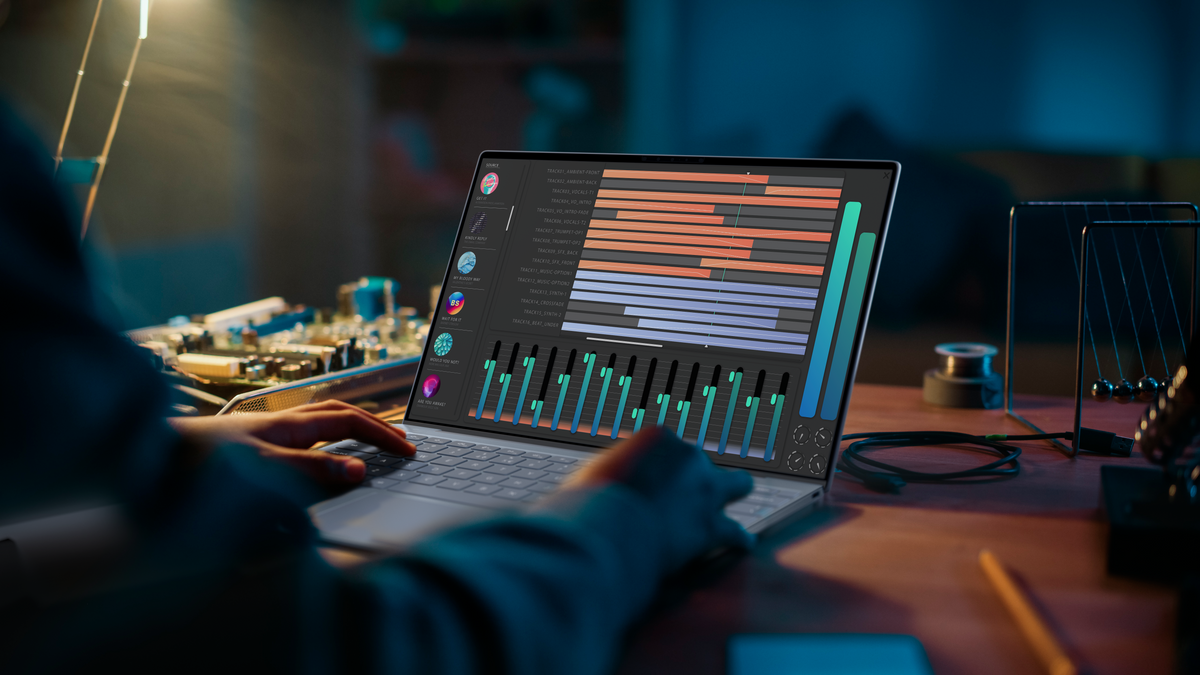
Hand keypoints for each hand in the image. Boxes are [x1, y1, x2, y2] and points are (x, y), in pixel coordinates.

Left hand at [167, 401, 414, 484]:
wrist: (153, 453)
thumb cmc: (202, 460)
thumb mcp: (264, 468)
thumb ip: (313, 470)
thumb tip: (359, 471)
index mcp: (292, 424)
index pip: (352, 423)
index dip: (384, 436)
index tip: (409, 451)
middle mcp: (283, 421)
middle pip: (342, 413)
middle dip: (376, 425)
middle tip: (402, 442)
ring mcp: (269, 428)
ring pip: (324, 418)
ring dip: (355, 425)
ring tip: (374, 439)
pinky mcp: (255, 440)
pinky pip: (306, 430)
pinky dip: (329, 434)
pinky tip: (325, 447)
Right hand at [565, 426, 753, 566]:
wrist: (606, 527)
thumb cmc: (589, 500)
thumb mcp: (592, 472)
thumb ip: (608, 472)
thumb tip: (598, 483)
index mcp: (659, 438)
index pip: (669, 449)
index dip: (661, 469)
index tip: (653, 482)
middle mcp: (688, 458)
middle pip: (702, 464)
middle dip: (696, 478)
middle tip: (686, 494)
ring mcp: (704, 491)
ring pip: (738, 484)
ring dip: (734, 493)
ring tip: (736, 498)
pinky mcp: (710, 525)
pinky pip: (735, 532)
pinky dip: (738, 539)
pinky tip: (741, 543)